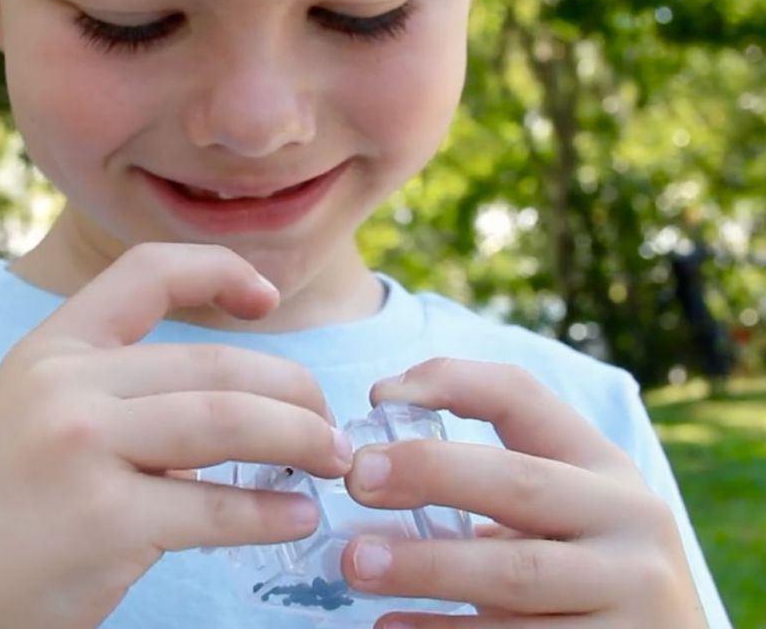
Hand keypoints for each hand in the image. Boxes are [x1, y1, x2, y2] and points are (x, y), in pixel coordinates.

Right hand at [0, 244, 350, 628]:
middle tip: (328, 424)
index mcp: (51, 348)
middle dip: (294, 390)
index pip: (147, 272)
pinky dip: (272, 512)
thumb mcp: (40, 416)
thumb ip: (124, 393)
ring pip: (230, 420)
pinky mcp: (102, 523)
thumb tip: (246, 399)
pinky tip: (297, 515)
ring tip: (333, 461)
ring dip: (301, 439)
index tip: (267, 300)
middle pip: (216, 364)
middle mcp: (64, 385)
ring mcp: (81, 450)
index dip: (219, 270)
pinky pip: (216, 508)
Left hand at [339, 358, 707, 628]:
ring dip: (423, 566)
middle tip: (357, 477)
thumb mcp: (567, 510)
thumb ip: (501, 481)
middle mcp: (629, 519)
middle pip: (517, 482)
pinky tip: (391, 627)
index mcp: (605, 466)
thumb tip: (379, 466)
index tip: (378, 396)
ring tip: (355, 563)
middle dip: (429, 472)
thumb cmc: (589, 571)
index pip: (524, 397)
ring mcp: (631, 593)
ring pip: (512, 573)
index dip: (449, 383)